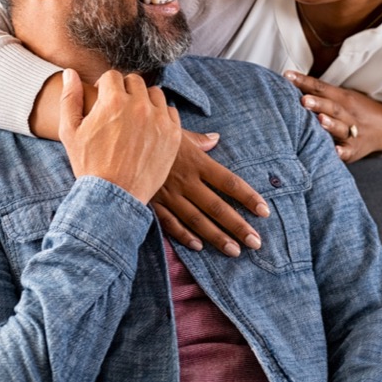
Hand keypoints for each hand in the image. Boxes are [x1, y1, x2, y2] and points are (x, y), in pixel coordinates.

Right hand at [59, 69, 180, 203]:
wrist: (113, 196)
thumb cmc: (88, 164)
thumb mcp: (70, 131)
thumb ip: (70, 98)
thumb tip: (70, 73)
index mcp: (113, 101)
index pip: (112, 76)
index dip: (105, 86)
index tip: (103, 99)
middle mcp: (138, 106)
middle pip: (135, 81)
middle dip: (125, 91)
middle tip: (119, 109)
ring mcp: (158, 120)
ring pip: (155, 94)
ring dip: (144, 100)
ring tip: (134, 117)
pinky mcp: (173, 134)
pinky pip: (170, 112)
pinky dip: (160, 116)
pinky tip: (149, 128)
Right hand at [151, 131, 270, 256]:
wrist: (117, 140)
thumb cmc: (149, 132)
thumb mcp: (175, 131)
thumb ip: (198, 139)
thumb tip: (216, 138)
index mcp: (196, 161)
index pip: (229, 182)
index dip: (248, 197)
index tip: (264, 211)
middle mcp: (185, 181)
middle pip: (217, 207)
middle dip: (238, 226)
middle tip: (256, 242)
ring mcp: (168, 194)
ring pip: (197, 220)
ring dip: (216, 237)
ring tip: (234, 251)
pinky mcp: (152, 202)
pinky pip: (170, 223)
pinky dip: (184, 236)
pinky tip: (198, 246)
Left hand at [285, 71, 381, 162]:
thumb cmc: (353, 111)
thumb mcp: (341, 97)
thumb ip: (318, 92)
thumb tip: (288, 81)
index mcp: (341, 98)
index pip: (321, 88)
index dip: (304, 82)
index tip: (287, 76)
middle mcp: (347, 113)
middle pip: (332, 107)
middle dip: (318, 103)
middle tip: (303, 100)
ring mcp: (352, 132)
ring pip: (341, 127)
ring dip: (330, 124)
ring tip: (320, 120)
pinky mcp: (354, 150)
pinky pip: (348, 151)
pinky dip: (342, 151)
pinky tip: (335, 151)